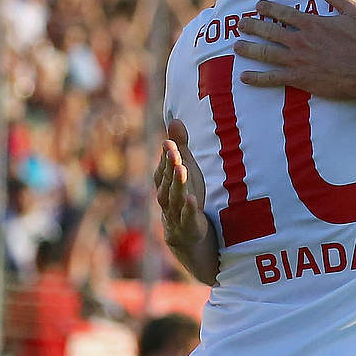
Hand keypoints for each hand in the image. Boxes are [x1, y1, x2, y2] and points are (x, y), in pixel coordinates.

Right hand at [153, 119, 208, 248]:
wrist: (185, 236)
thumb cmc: (184, 198)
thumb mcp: (186, 171)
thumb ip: (180, 147)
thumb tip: (175, 119)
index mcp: (164, 183)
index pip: (163, 167)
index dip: (166, 155)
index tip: (169, 141)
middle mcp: (166, 197)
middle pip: (166, 180)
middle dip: (169, 164)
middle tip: (173, 150)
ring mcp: (175, 213)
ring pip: (174, 197)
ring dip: (177, 183)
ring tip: (181, 168)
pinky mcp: (187, 226)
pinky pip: (186, 217)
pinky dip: (188, 209)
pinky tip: (192, 199)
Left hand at [234, 0, 355, 99]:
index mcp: (312, 23)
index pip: (284, 13)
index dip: (268, 8)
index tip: (258, 5)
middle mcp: (300, 40)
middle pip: (269, 31)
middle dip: (252, 26)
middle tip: (240, 24)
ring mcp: (297, 60)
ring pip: (265, 53)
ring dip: (248, 49)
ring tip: (236, 46)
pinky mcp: (299, 79)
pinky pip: (272, 78)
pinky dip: (257, 78)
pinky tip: (244, 77)